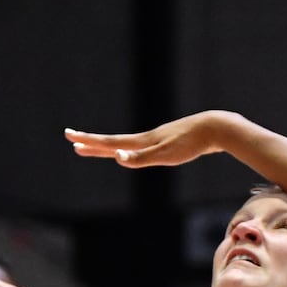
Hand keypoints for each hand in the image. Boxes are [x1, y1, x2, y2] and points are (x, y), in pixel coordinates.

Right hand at [65, 111, 231, 167]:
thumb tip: (117, 157)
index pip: (110, 143)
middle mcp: (147, 139)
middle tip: (72, 139)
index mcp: (143, 142)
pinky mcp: (171, 142)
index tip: (70, 137)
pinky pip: (144, 147)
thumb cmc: (191, 143)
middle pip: (115, 142)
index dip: (89, 142)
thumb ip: (141, 158)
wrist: (216, 128)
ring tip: (99, 147)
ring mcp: (159, 139)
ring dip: (111, 146)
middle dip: (92, 142)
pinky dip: (132, 150)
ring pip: (129, 144)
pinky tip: (137, 151)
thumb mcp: (165, 155)